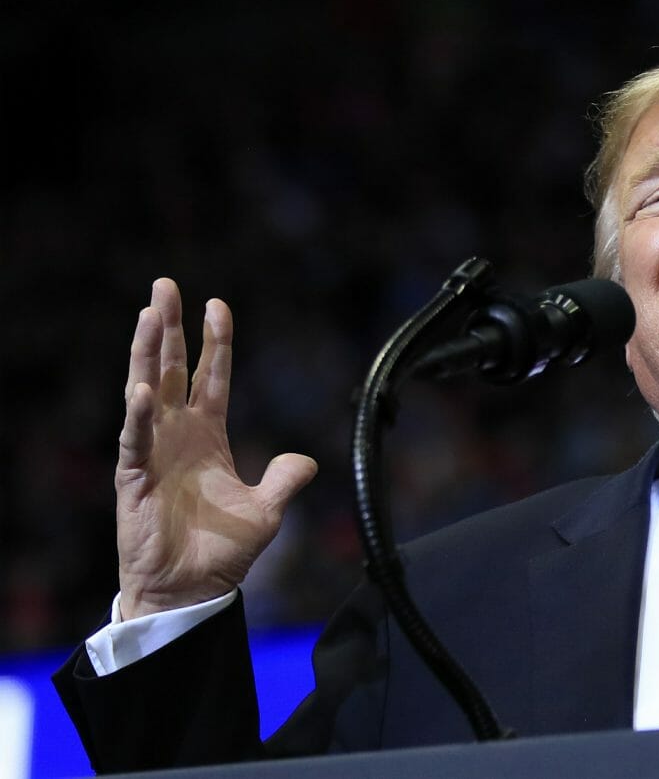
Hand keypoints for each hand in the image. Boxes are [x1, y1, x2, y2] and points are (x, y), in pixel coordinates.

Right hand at [115, 278, 317, 619]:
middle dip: (170, 328)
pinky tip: (141, 389)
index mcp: (208, 437)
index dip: (215, 342)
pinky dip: (137, 416)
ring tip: (150, 313)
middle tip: (166, 285)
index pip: (212, 377)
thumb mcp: (266, 511)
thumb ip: (285, 480)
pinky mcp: (134, 478)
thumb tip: (306, 460)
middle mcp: (177, 436)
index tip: (217, 304)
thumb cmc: (221, 551)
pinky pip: (134, 441)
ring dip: (148, 353)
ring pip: (147, 391)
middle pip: (173, 369)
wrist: (192, 591)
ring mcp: (153, 453)